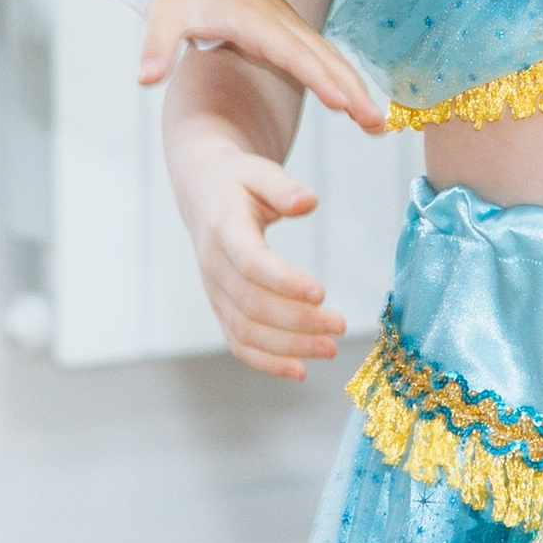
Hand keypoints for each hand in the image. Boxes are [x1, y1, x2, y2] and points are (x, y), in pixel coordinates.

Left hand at [139, 0, 385, 129]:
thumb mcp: (164, 14)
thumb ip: (157, 47)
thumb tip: (144, 80)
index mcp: (255, 21)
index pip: (293, 53)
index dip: (318, 77)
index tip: (343, 102)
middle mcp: (282, 22)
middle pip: (326, 58)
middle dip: (354, 90)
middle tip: (377, 125)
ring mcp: (291, 25)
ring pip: (332, 59)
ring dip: (357, 88)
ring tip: (377, 125)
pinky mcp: (292, 31)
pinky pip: (326, 57)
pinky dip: (345, 79)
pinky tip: (358, 103)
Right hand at [175, 142, 345, 379]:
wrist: (203, 193)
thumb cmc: (240, 181)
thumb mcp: (259, 172)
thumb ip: (282, 187)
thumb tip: (308, 201)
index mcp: (223, 230)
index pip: (252, 263)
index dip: (285, 281)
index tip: (322, 293)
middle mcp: (214, 267)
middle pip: (253, 305)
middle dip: (297, 322)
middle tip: (339, 327)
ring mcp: (215, 292)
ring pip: (246, 331)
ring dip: (288, 346)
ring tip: (329, 349)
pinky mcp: (221, 308)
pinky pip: (239, 343)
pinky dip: (267, 361)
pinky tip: (300, 370)